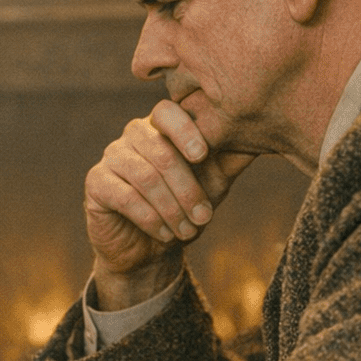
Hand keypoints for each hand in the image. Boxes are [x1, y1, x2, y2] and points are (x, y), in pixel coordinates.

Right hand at [84, 98, 255, 308]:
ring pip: (145, 176)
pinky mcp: (96, 184)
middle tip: (205, 217)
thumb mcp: (214, 182)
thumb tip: (264, 133)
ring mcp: (111, 157)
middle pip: (160, 150)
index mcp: (161, 127)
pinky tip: (164, 234)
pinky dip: (150, 218)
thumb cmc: (183, 208)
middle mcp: (133, 136)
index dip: (185, 129)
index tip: (203, 155)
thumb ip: (231, 157)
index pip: (167, 111)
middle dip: (188, 188)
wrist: (150, 250)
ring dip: (172, 208)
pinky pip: (124, 196)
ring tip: (188, 231)